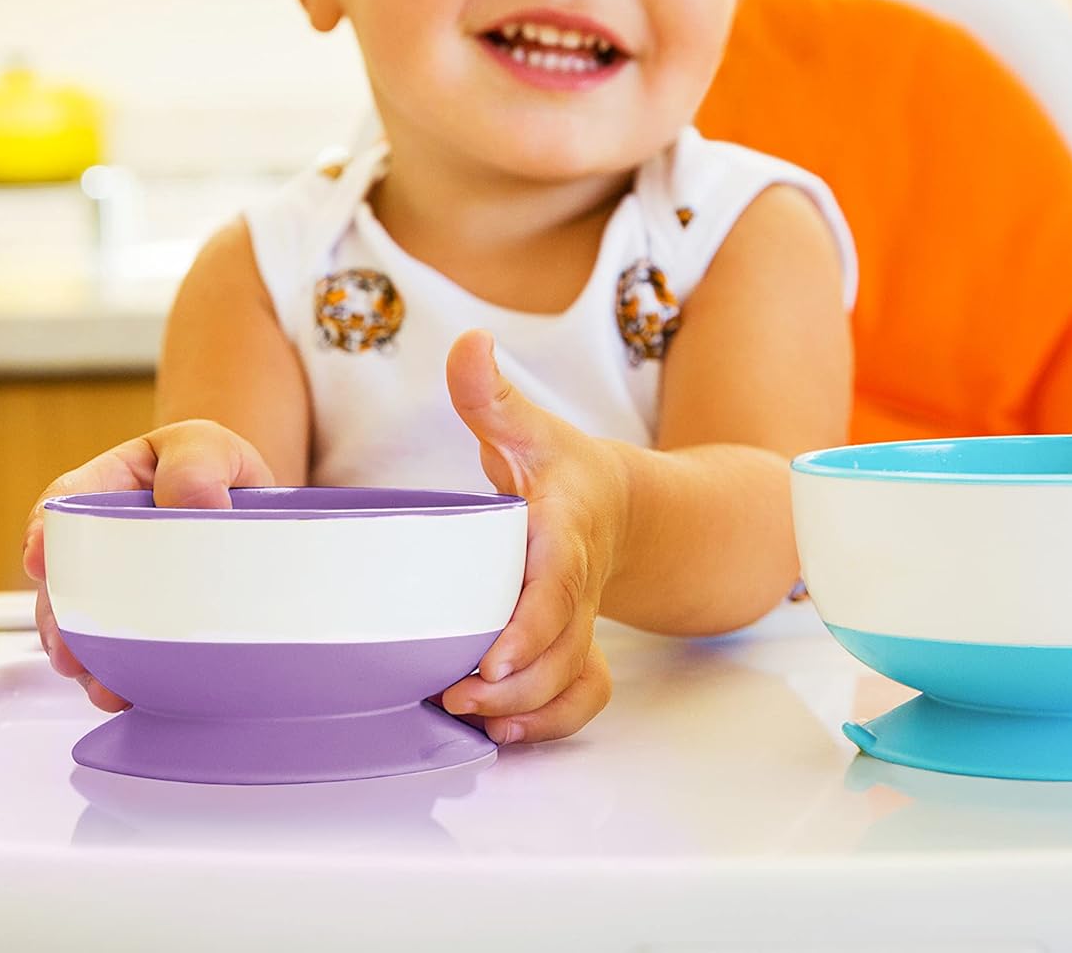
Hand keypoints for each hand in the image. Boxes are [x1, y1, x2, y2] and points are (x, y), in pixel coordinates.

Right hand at [21, 420, 275, 712]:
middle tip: (71, 650)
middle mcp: (99, 542)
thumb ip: (196, 465)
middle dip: (60, 621)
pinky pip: (119, 650)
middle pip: (63, 582)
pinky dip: (121, 673)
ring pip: (84, 626)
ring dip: (87, 660)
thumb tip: (197, 502)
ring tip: (103, 685)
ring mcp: (116, 584)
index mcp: (105, 487)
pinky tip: (129, 692)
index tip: (41, 561)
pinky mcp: (141, 617)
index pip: (63, 506)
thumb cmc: (215, 468)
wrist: (251, 504)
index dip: (45, 536)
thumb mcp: (208, 447)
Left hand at [438, 330, 625, 744]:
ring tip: (468, 713)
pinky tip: (501, 728)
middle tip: (453, 693)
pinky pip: (581, 700)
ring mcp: (582, 624)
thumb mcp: (531, 427)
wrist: (617, 505)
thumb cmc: (563, 469)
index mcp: (565, 531)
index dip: (528, 628)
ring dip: (525, 713)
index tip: (491, 661)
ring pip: (572, 684)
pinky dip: (549, 723)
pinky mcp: (578, 649)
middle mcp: (578, 586)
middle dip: (514, 687)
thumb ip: (492, 395)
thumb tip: (467, 342)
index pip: (556, 585)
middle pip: (562, 652)